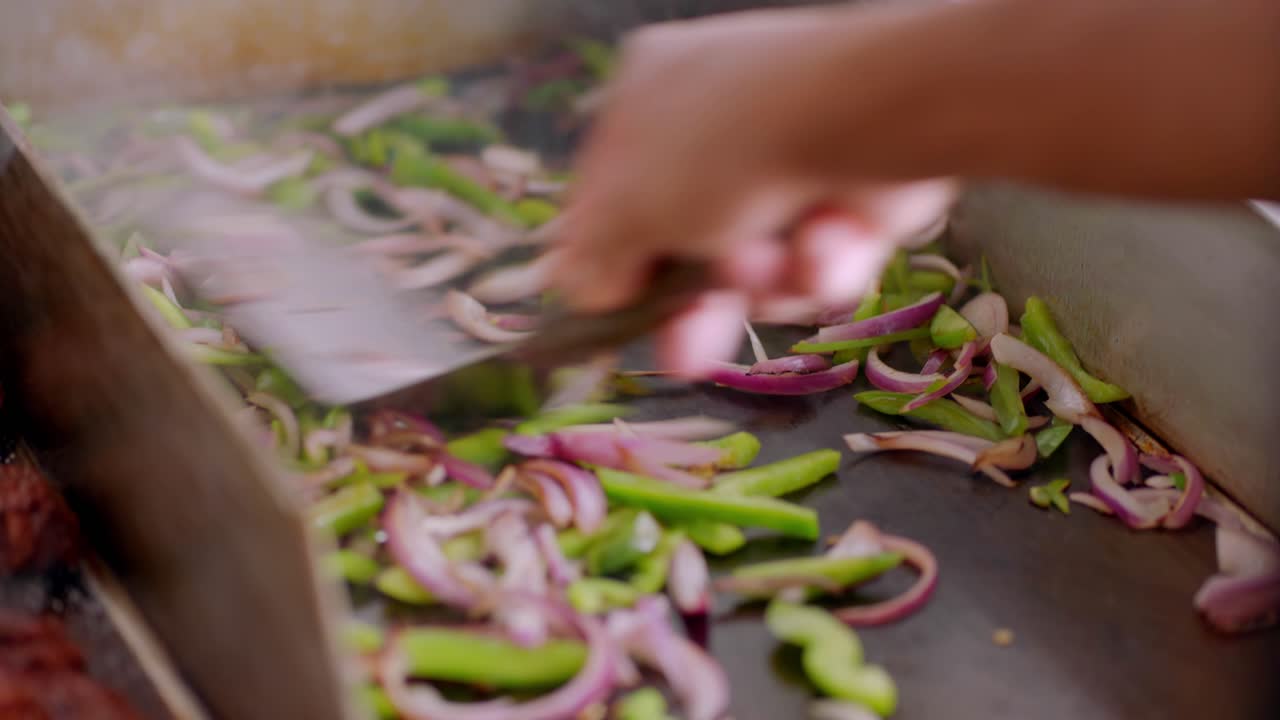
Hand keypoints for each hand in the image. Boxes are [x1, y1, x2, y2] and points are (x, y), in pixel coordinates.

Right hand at [551, 8, 954, 376]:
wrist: (862, 120)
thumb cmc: (717, 151)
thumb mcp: (625, 210)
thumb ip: (593, 260)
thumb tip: (584, 292)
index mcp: (648, 92)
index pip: (611, 190)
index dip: (608, 259)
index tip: (605, 316)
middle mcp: (718, 118)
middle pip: (688, 239)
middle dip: (690, 305)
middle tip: (686, 355)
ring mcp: (791, 155)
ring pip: (757, 261)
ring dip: (758, 281)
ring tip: (767, 266)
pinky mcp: (853, 194)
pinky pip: (818, 256)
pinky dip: (817, 262)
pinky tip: (822, 243)